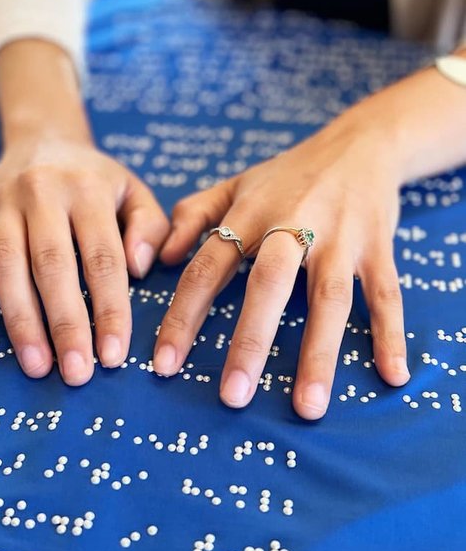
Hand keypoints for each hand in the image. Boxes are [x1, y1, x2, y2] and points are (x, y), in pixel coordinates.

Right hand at [0, 137, 168, 384]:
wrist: (42, 139)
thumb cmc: (97, 179)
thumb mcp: (135, 191)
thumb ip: (150, 227)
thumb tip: (140, 269)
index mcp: (88, 188)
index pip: (102, 257)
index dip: (109, 308)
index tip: (114, 355)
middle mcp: (42, 193)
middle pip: (52, 265)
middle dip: (65, 323)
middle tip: (77, 373)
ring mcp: (2, 206)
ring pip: (6, 266)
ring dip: (19, 321)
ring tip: (37, 367)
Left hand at [153, 120, 410, 419]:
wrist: (359, 144)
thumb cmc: (287, 175)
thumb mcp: (234, 185)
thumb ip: (192, 216)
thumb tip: (158, 260)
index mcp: (250, 213)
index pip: (208, 268)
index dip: (183, 316)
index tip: (165, 366)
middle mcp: (294, 224)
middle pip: (268, 285)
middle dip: (250, 341)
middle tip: (232, 397)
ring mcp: (340, 237)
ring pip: (329, 298)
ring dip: (318, 352)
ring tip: (307, 406)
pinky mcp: (378, 247)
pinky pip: (386, 294)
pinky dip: (390, 334)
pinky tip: (392, 375)